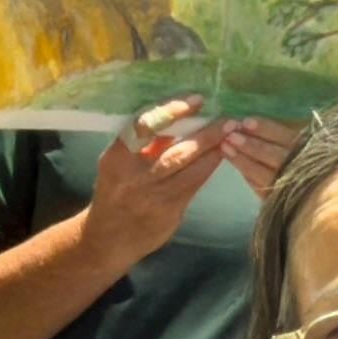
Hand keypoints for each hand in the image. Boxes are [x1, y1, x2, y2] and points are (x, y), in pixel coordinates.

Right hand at [91, 97, 281, 239]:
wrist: (107, 237)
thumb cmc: (116, 191)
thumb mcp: (118, 164)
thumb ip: (143, 144)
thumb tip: (177, 115)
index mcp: (117, 158)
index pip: (146, 126)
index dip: (173, 110)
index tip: (196, 100)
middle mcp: (134, 177)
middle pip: (177, 150)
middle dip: (207, 133)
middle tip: (228, 120)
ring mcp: (152, 197)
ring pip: (190, 168)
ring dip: (213, 150)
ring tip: (230, 135)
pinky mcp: (168, 212)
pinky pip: (194, 185)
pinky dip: (208, 168)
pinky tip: (219, 157)